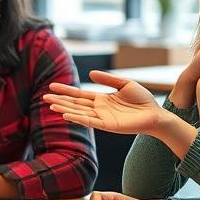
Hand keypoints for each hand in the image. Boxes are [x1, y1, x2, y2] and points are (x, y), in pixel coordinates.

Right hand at [45, 70, 162, 134]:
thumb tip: (89, 74)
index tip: (51, 86)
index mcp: (101, 99)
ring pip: (79, 113)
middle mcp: (99, 109)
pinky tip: (66, 115)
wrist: (155, 114)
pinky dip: (77, 118)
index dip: (66, 90)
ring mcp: (102, 118)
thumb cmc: (142, 99)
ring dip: (65, 109)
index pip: (79, 94)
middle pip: (75, 104)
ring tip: (50, 105)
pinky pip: (89, 122)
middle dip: (60, 100)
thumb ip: (107, 79)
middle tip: (44, 97)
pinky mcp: (107, 126)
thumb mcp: (124, 84)